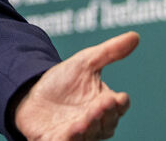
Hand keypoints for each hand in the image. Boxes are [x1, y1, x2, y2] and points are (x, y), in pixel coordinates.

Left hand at [15, 31, 138, 139]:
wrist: (29, 92)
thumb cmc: (61, 81)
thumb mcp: (84, 63)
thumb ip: (109, 52)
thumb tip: (135, 35)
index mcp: (104, 105)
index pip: (118, 107)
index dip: (119, 104)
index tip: (119, 97)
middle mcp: (94, 123)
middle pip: (105, 123)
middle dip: (104, 115)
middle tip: (102, 105)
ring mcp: (76, 133)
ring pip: (88, 135)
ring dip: (87, 129)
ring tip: (83, 121)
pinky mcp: (55, 139)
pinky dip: (67, 140)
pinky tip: (67, 133)